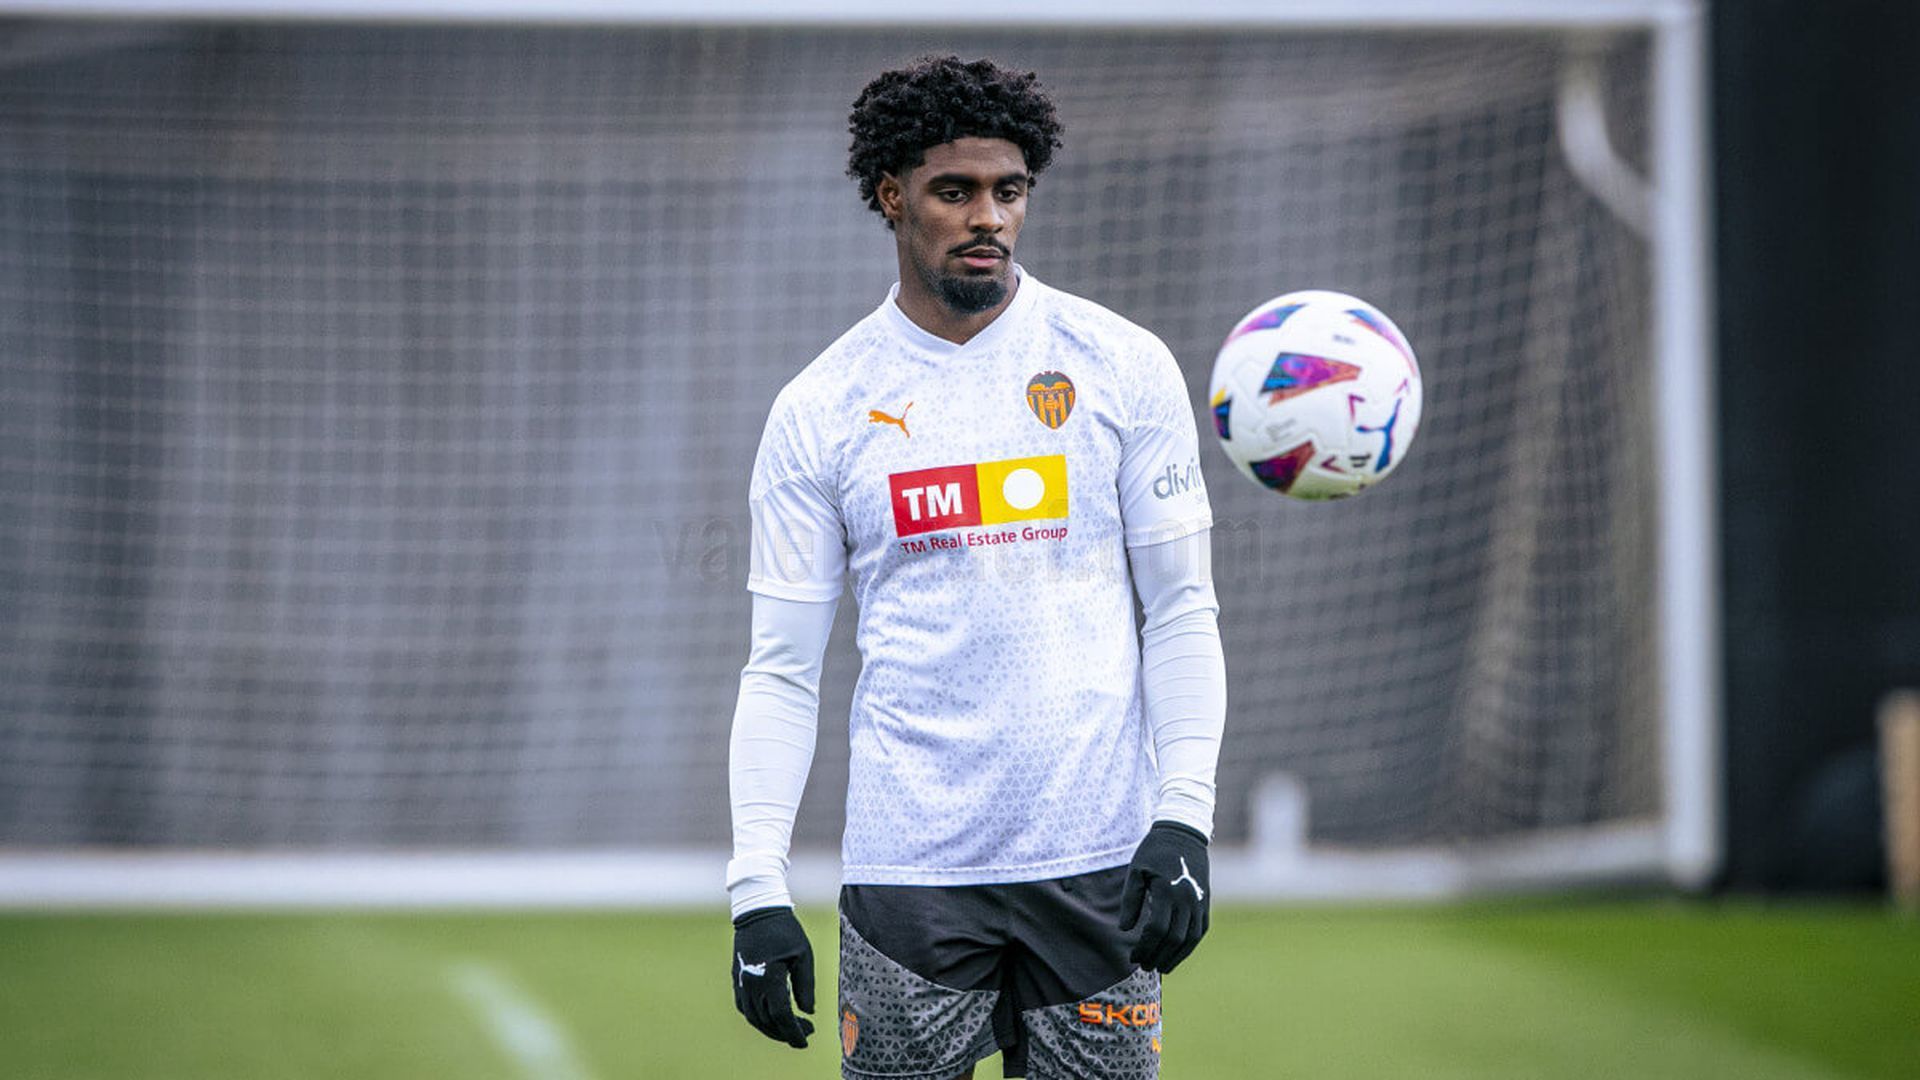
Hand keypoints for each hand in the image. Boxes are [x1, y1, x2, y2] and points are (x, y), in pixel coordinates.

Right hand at [731, 907, 815, 1047]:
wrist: (758, 912)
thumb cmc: (785, 931)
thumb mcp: (803, 956)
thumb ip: (806, 986)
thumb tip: (808, 1012)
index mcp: (770, 978)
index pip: (781, 1016)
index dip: (793, 1032)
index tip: (805, 1041)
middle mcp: (752, 984)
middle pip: (767, 1021)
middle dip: (786, 1032)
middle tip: (805, 1033)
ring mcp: (742, 982)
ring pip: (754, 1018)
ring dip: (771, 1028)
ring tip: (790, 1028)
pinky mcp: (737, 979)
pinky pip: (744, 1007)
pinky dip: (757, 1018)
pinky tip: (771, 1018)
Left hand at [1119, 820, 1210, 972]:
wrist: (1183, 833)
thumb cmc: (1154, 851)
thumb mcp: (1136, 871)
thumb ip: (1130, 901)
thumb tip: (1125, 929)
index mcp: (1167, 891)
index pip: (1156, 930)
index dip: (1144, 947)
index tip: (1133, 957)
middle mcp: (1186, 898)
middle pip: (1174, 938)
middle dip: (1158, 956)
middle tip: (1145, 967)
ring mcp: (1199, 901)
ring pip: (1190, 938)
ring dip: (1176, 956)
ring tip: (1161, 967)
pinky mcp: (1205, 901)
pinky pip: (1200, 930)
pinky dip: (1190, 945)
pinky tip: (1177, 954)